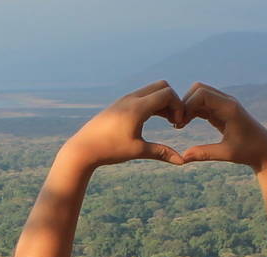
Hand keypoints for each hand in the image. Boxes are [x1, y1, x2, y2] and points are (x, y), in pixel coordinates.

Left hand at [56, 81, 188, 168]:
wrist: (83, 148)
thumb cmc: (110, 150)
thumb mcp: (137, 151)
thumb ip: (161, 152)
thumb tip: (182, 161)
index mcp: (137, 107)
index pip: (167, 94)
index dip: (179, 106)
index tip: (178, 124)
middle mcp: (131, 99)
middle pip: (162, 86)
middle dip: (173, 100)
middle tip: (175, 121)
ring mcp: (124, 100)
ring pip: (152, 90)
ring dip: (163, 102)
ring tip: (168, 122)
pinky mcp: (120, 104)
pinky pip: (142, 96)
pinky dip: (153, 103)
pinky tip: (155, 120)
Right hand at [180, 82, 266, 170]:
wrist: (265, 151)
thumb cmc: (249, 152)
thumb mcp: (226, 154)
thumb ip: (204, 153)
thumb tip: (183, 158)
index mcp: (229, 108)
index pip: (201, 93)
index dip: (187, 105)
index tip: (180, 124)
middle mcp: (227, 101)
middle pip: (198, 89)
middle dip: (184, 103)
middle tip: (177, 123)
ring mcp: (224, 104)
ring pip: (199, 95)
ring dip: (187, 106)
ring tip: (179, 125)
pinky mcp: (221, 110)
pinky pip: (202, 104)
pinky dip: (192, 110)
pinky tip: (184, 124)